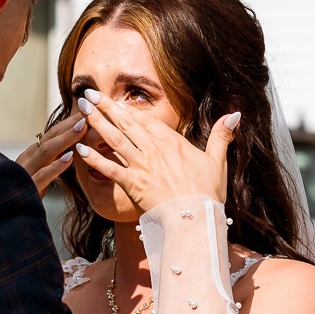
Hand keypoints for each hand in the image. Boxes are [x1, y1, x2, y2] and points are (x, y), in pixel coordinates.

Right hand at [15, 113, 86, 196]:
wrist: (0, 221)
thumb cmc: (22, 201)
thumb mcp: (35, 178)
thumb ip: (46, 164)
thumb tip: (65, 150)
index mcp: (29, 158)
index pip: (50, 135)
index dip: (68, 123)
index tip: (86, 112)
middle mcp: (25, 162)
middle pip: (49, 138)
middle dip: (70, 123)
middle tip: (89, 111)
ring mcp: (25, 174)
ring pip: (45, 152)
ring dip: (65, 138)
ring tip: (83, 127)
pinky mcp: (26, 190)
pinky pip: (41, 177)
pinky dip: (55, 167)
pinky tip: (69, 159)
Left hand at [74, 91, 239, 213]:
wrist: (197, 219)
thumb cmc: (208, 193)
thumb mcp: (217, 161)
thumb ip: (222, 136)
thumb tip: (235, 114)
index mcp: (172, 141)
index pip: (145, 119)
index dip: (127, 108)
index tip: (112, 98)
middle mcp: (153, 149)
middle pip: (125, 122)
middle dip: (104, 107)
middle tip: (87, 94)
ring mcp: (141, 166)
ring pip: (114, 139)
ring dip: (95, 122)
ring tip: (80, 109)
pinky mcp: (132, 184)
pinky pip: (109, 169)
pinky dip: (93, 158)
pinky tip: (79, 149)